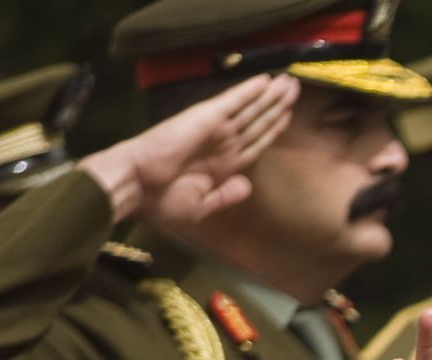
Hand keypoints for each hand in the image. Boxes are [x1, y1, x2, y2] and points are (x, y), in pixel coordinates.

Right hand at [79, 74, 298, 225]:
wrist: (135, 186)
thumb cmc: (160, 201)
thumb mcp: (200, 205)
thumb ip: (226, 195)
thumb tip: (247, 184)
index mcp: (222, 166)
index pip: (255, 144)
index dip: (273, 129)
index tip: (289, 116)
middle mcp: (221, 144)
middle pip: (257, 122)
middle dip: (277, 106)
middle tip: (295, 88)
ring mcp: (214, 129)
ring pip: (250, 109)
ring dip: (271, 96)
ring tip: (290, 82)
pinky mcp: (205, 118)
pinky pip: (232, 102)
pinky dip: (248, 91)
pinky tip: (265, 81)